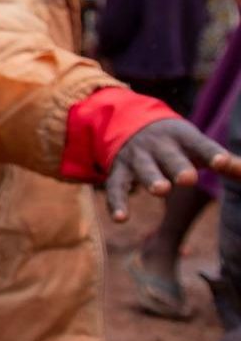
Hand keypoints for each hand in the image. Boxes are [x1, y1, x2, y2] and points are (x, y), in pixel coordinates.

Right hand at [105, 118, 240, 221]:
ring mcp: (137, 158)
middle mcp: (158, 145)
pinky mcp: (119, 171)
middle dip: (177, 167)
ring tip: (161, 190)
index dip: (211, 154)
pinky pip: (116, 187)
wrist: (128, 122)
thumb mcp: (197, 146)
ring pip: (144, 169)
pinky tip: (121, 219)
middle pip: (169, 157)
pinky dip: (116, 202)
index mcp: (183, 138)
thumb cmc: (176, 143)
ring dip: (151, 179)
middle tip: (188, 178)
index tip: (221, 163)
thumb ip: (224, 161)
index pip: (200, 145)